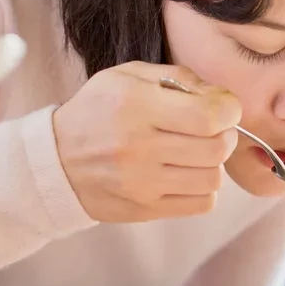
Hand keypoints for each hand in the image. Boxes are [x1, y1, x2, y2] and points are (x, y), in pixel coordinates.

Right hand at [52, 63, 240, 222]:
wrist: (55, 160)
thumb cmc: (97, 111)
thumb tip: (220, 97)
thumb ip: (177, 77)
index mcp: (137, 106)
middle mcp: (139, 147)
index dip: (229, 110)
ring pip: (212, 178)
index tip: (222, 107)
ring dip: (212, 163)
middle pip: (217, 148)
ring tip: (195, 152)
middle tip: (211, 129)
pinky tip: (186, 174)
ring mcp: (142, 183)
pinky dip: (203, 189)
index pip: (209, 116)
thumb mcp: (127, 76)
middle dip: (225, 134)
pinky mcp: (145, 209)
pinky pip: (201, 204)